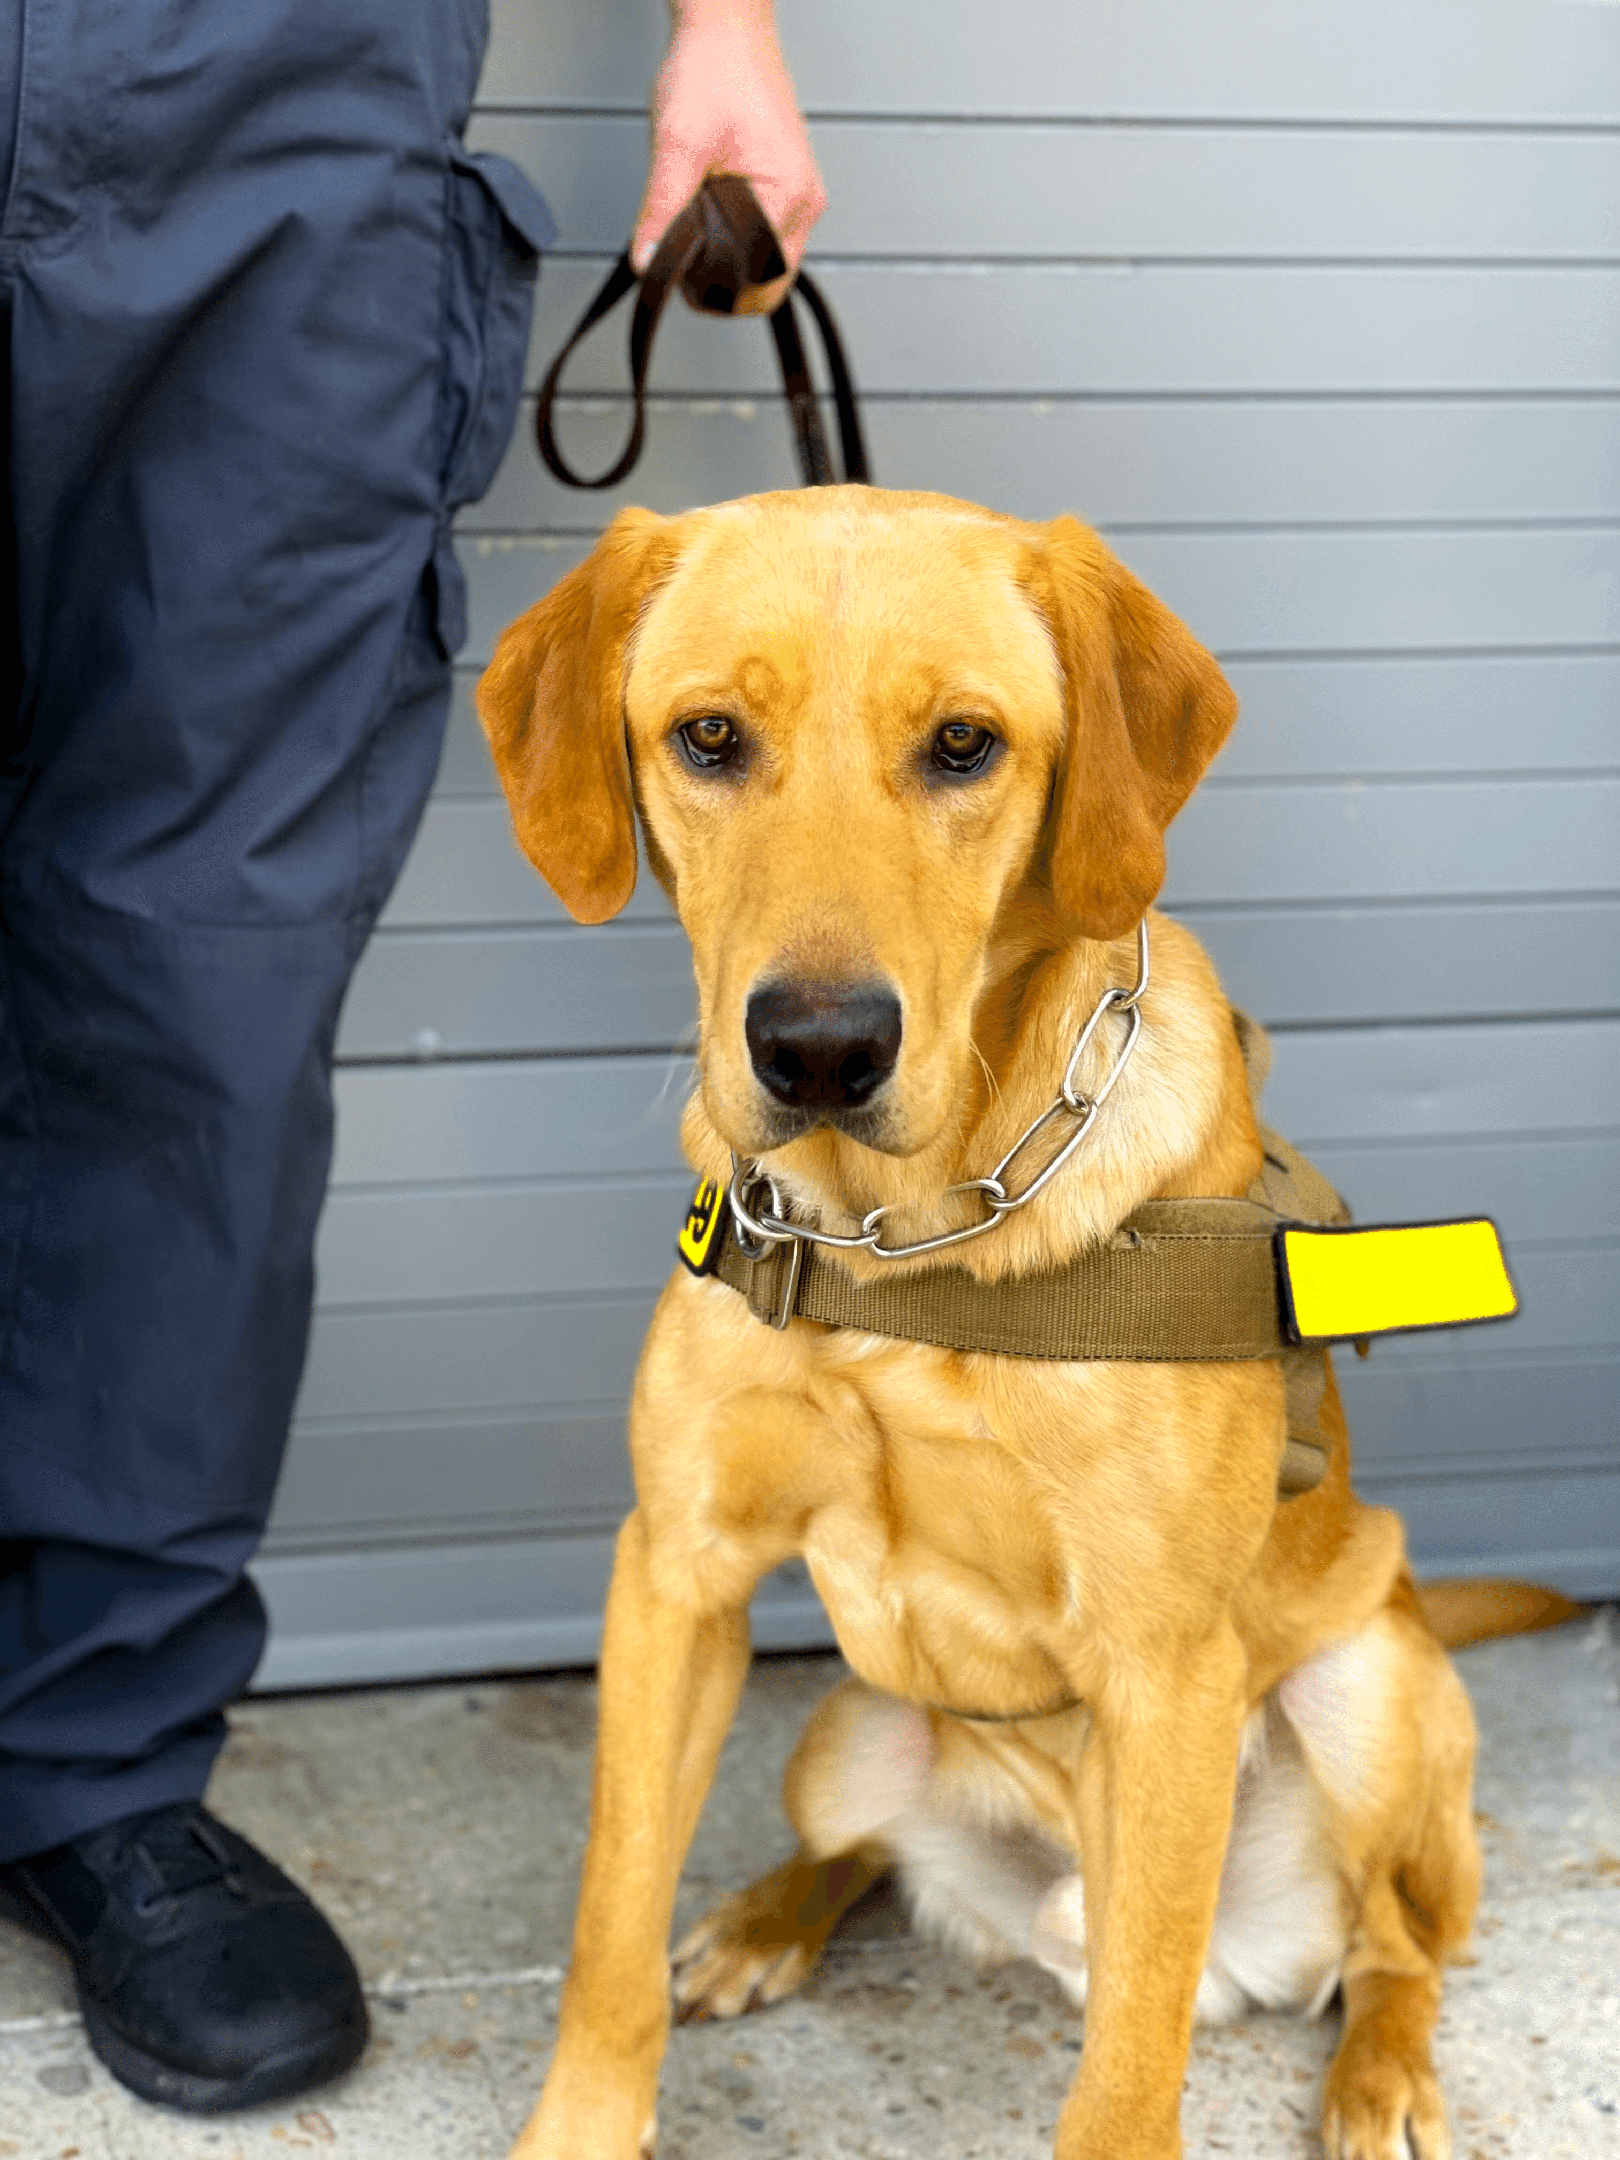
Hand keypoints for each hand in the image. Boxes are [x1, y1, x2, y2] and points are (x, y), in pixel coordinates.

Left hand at [633, 0, 825, 313]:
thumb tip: (648, 261)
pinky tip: (711, 215)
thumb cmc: (713, 68)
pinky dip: (738, 238)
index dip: (716, 292)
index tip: (680, 280)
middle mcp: (804, 200)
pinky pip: (767, 235)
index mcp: (788, 195)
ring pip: (767, 263)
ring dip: (730, 260)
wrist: (727, 26)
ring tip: (697, 226)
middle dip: (725, 284)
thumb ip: (662, 210)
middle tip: (683, 261)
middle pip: (768, 283)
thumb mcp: (677, 144)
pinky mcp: (788, 185)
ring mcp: (800, 194)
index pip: (759, 283)